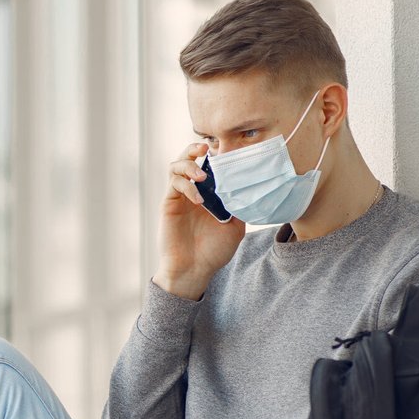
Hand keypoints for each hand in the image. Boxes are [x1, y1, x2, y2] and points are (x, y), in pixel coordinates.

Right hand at [153, 141, 245, 299]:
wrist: (194, 269)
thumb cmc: (213, 251)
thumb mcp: (235, 227)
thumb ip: (239, 206)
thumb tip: (249, 186)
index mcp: (208, 194)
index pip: (207, 165)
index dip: (214, 155)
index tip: (226, 151)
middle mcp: (192, 191)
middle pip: (186, 158)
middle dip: (194, 149)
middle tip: (206, 148)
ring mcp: (179, 197)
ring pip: (175, 166)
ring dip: (188, 164)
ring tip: (202, 175)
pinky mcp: (169, 204)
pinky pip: (174, 185)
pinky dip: (187, 187)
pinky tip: (199, 200)